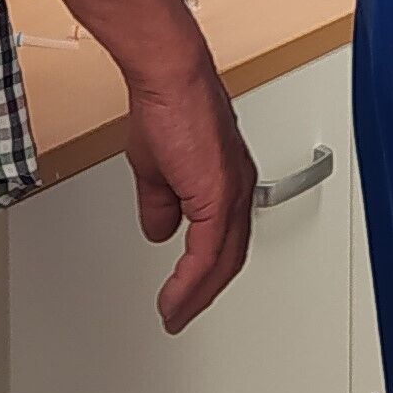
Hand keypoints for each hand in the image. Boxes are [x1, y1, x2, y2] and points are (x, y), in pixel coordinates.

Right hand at [125, 59, 255, 328]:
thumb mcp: (156, 167)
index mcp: (226, 183)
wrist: (170, 77)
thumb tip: (160, 230)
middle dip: (202, 293)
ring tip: (174, 314)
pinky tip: (175, 297)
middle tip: (181, 314)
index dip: (205, 272)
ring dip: (196, 294)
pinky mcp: (218, 197)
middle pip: (228, 259)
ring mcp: (231, 194)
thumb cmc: (167, 105)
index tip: (186, 293)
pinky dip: (190, 282)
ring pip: (221, 262)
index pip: (223, 241)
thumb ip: (161, 203)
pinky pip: (206, 254)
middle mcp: (237, 191)